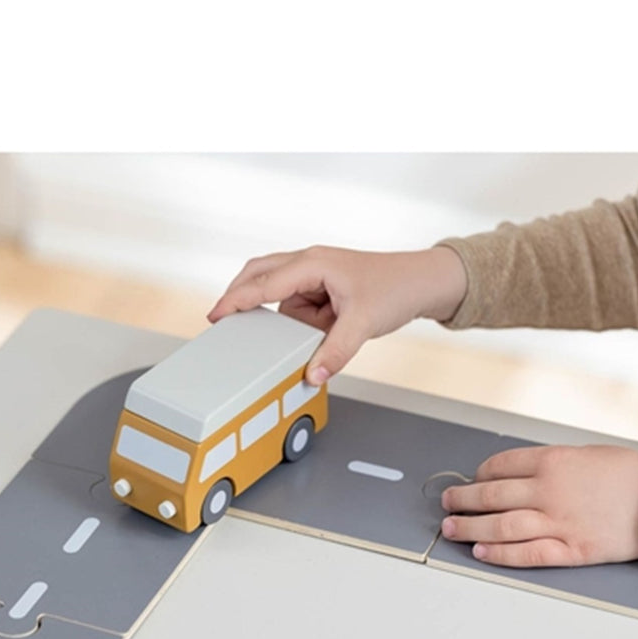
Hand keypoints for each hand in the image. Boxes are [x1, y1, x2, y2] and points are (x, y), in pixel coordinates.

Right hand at [207, 245, 466, 384]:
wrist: (422, 283)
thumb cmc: (395, 288)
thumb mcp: (363, 323)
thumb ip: (336, 351)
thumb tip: (313, 374)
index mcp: (313, 263)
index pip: (264, 282)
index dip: (236, 299)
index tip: (215, 315)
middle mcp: (309, 265)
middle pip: (259, 275)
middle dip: (241, 298)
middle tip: (221, 322)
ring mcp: (314, 277)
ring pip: (281, 297)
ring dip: (286, 319)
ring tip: (311, 332)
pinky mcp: (321, 291)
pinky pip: (298, 308)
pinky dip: (300, 324)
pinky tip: (316, 334)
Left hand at [441, 445, 637, 567]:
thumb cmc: (630, 474)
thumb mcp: (585, 454)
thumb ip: (550, 464)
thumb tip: (517, 474)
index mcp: (552, 461)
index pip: (499, 466)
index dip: (479, 474)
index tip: (472, 480)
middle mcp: (549, 491)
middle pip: (491, 495)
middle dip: (462, 499)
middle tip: (447, 502)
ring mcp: (558, 522)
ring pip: (500, 525)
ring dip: (469, 527)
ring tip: (451, 529)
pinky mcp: (571, 549)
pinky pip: (526, 553)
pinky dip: (499, 553)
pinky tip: (481, 551)